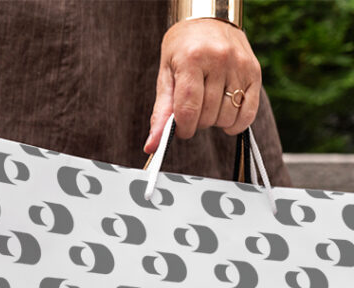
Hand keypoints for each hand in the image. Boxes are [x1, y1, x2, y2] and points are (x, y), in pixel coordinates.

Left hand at [144, 17, 261, 153]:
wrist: (208, 20)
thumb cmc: (182, 49)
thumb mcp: (166, 75)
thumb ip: (161, 112)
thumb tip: (152, 147)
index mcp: (193, 59)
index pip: (188, 109)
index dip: (183, 128)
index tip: (180, 128)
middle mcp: (220, 60)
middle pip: (207, 116)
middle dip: (196, 123)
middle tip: (193, 111)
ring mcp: (240, 65)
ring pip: (227, 117)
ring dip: (214, 122)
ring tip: (208, 106)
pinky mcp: (255, 71)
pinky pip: (249, 112)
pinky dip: (236, 124)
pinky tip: (226, 119)